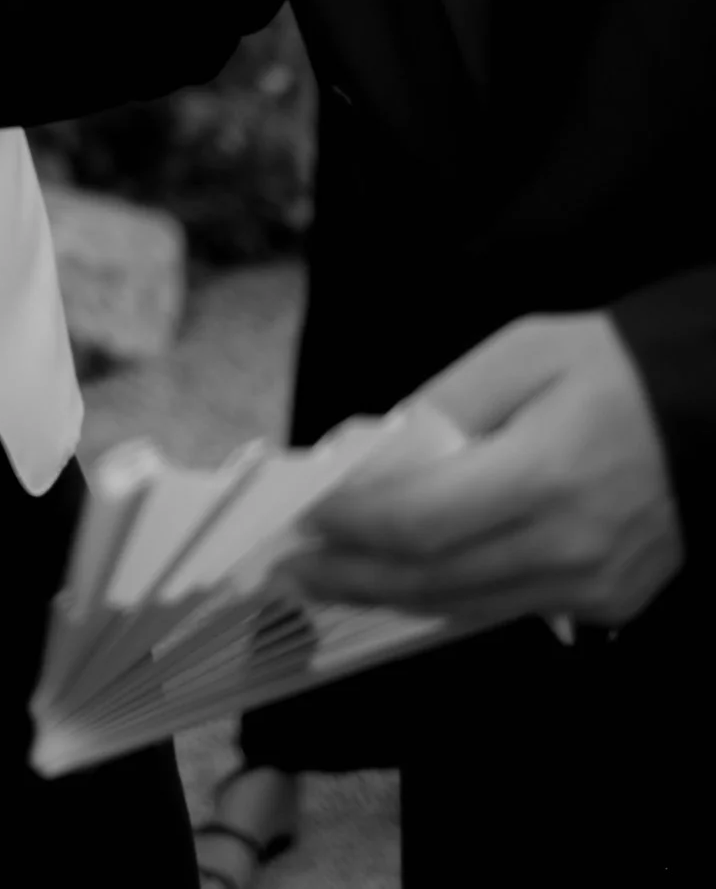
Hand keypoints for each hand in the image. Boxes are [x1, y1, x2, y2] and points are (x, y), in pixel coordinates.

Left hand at [295, 312, 684, 631]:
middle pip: (436, 577)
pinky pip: (507, 609)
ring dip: (390, 597)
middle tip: (287, 569)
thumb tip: (373, 449)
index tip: (302, 516)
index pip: (423, 521)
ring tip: (326, 582)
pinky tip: (403, 583)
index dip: (354, 526)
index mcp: (544, 473)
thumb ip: (443, 403)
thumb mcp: (519, 353)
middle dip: (352, 576)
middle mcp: (568, 545)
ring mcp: (593, 586)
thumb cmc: (609, 369)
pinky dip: (448, 599)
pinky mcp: (607, 603)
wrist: (705, 411)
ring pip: (468, 606)